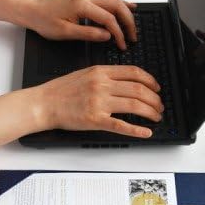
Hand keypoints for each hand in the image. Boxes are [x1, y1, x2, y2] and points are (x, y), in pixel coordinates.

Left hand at [21, 0, 136, 48]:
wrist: (34, 11)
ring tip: (133, 29)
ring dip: (126, 15)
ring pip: (115, 1)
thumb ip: (88, 34)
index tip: (123, 45)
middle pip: (117, 6)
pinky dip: (121, 5)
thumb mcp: (66, 33)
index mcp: (82, 5)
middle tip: (133, 38)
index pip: (108, 19)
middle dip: (128, 23)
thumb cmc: (45, 22)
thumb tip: (107, 36)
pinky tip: (131, 8)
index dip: (118, 34)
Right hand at [34, 65, 163, 137]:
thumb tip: (125, 81)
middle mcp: (102, 85)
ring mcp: (99, 102)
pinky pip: (121, 125)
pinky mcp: (95, 120)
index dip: (151, 81)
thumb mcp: (85, 74)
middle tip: (159, 106)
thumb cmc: (62, 90)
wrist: (44, 103)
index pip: (134, 73)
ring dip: (150, 112)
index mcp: (101, 72)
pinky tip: (146, 132)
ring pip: (134, 105)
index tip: (157, 88)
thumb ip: (105, 76)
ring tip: (156, 117)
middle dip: (154, 99)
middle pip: (138, 89)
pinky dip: (136, 130)